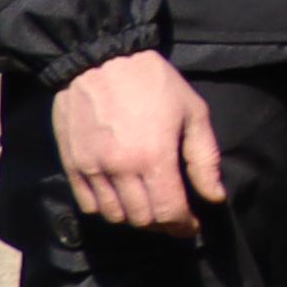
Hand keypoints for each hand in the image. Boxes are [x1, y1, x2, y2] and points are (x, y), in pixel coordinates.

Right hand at [54, 52, 224, 236]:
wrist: (99, 60)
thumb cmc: (153, 83)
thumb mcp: (193, 113)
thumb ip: (204, 159)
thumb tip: (214, 196)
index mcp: (154, 158)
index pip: (168, 212)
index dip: (183, 225)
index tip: (192, 225)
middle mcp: (120, 170)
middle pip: (142, 219)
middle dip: (163, 225)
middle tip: (174, 217)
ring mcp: (92, 169)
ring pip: (114, 216)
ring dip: (135, 219)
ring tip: (150, 208)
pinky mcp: (72, 165)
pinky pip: (89, 204)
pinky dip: (107, 210)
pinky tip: (122, 199)